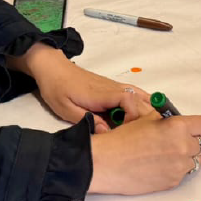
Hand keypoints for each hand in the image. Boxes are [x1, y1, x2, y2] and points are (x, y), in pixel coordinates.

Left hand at [14, 44, 150, 131]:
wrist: (54, 68)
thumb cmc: (57, 87)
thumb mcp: (66, 109)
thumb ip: (87, 120)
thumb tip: (106, 131)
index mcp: (100, 94)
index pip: (128, 101)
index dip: (133, 116)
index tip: (125, 130)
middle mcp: (111, 88)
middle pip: (139, 98)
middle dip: (144, 115)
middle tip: (139, 132)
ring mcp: (113, 86)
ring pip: (139, 95)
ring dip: (146, 109)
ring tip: (146, 125)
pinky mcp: (112, 87)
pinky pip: (133, 94)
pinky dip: (141, 103)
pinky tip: (142, 114)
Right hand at [89, 112, 200, 194]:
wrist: (107, 163)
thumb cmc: (122, 140)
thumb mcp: (146, 118)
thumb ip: (167, 119)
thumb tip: (178, 119)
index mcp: (177, 127)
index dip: (200, 125)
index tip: (195, 127)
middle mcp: (183, 147)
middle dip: (193, 141)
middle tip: (177, 140)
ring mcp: (179, 167)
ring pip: (195, 160)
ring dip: (186, 156)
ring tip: (166, 154)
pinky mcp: (173, 181)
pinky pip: (183, 173)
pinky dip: (176, 169)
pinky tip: (159, 165)